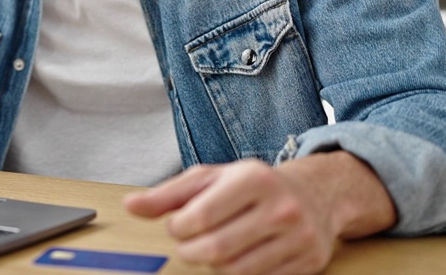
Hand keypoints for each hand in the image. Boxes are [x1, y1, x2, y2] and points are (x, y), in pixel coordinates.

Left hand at [124, 153, 393, 274]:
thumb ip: (168, 194)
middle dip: (191, 250)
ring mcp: (298, 237)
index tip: (178, 225)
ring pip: (235, 270)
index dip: (178, 228)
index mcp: (253, 179)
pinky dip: (240, 272)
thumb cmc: (252, 186)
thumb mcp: (210, 179)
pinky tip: (241, 254)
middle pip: (215, 249)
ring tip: (217, 245)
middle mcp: (280, 207)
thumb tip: (131, 205)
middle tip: (191, 241)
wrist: (314, 195)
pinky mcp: (308, 262)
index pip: (199, 217)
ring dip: (215, 264)